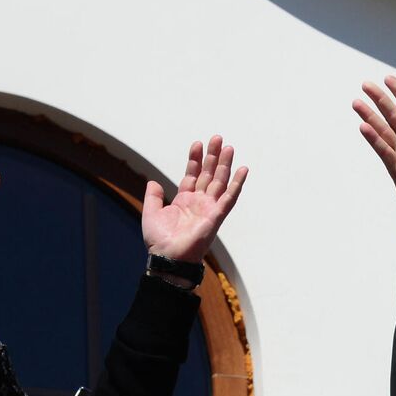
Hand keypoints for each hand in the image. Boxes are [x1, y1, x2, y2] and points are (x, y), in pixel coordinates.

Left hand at [143, 136, 246, 263]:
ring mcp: (209, 207)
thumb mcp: (152, 212)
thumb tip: (153, 181)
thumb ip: (154, 196)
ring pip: (219, 181)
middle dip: (213, 156)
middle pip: (208, 173)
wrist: (167, 257)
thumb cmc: (159, 240)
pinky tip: (243, 170)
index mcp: (185, 200)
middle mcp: (199, 201)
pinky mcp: (216, 215)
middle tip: (218, 138)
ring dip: (225, 164)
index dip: (195, 159)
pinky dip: (236, 184)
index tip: (198, 143)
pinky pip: (229, 197)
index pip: (193, 174)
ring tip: (229, 147)